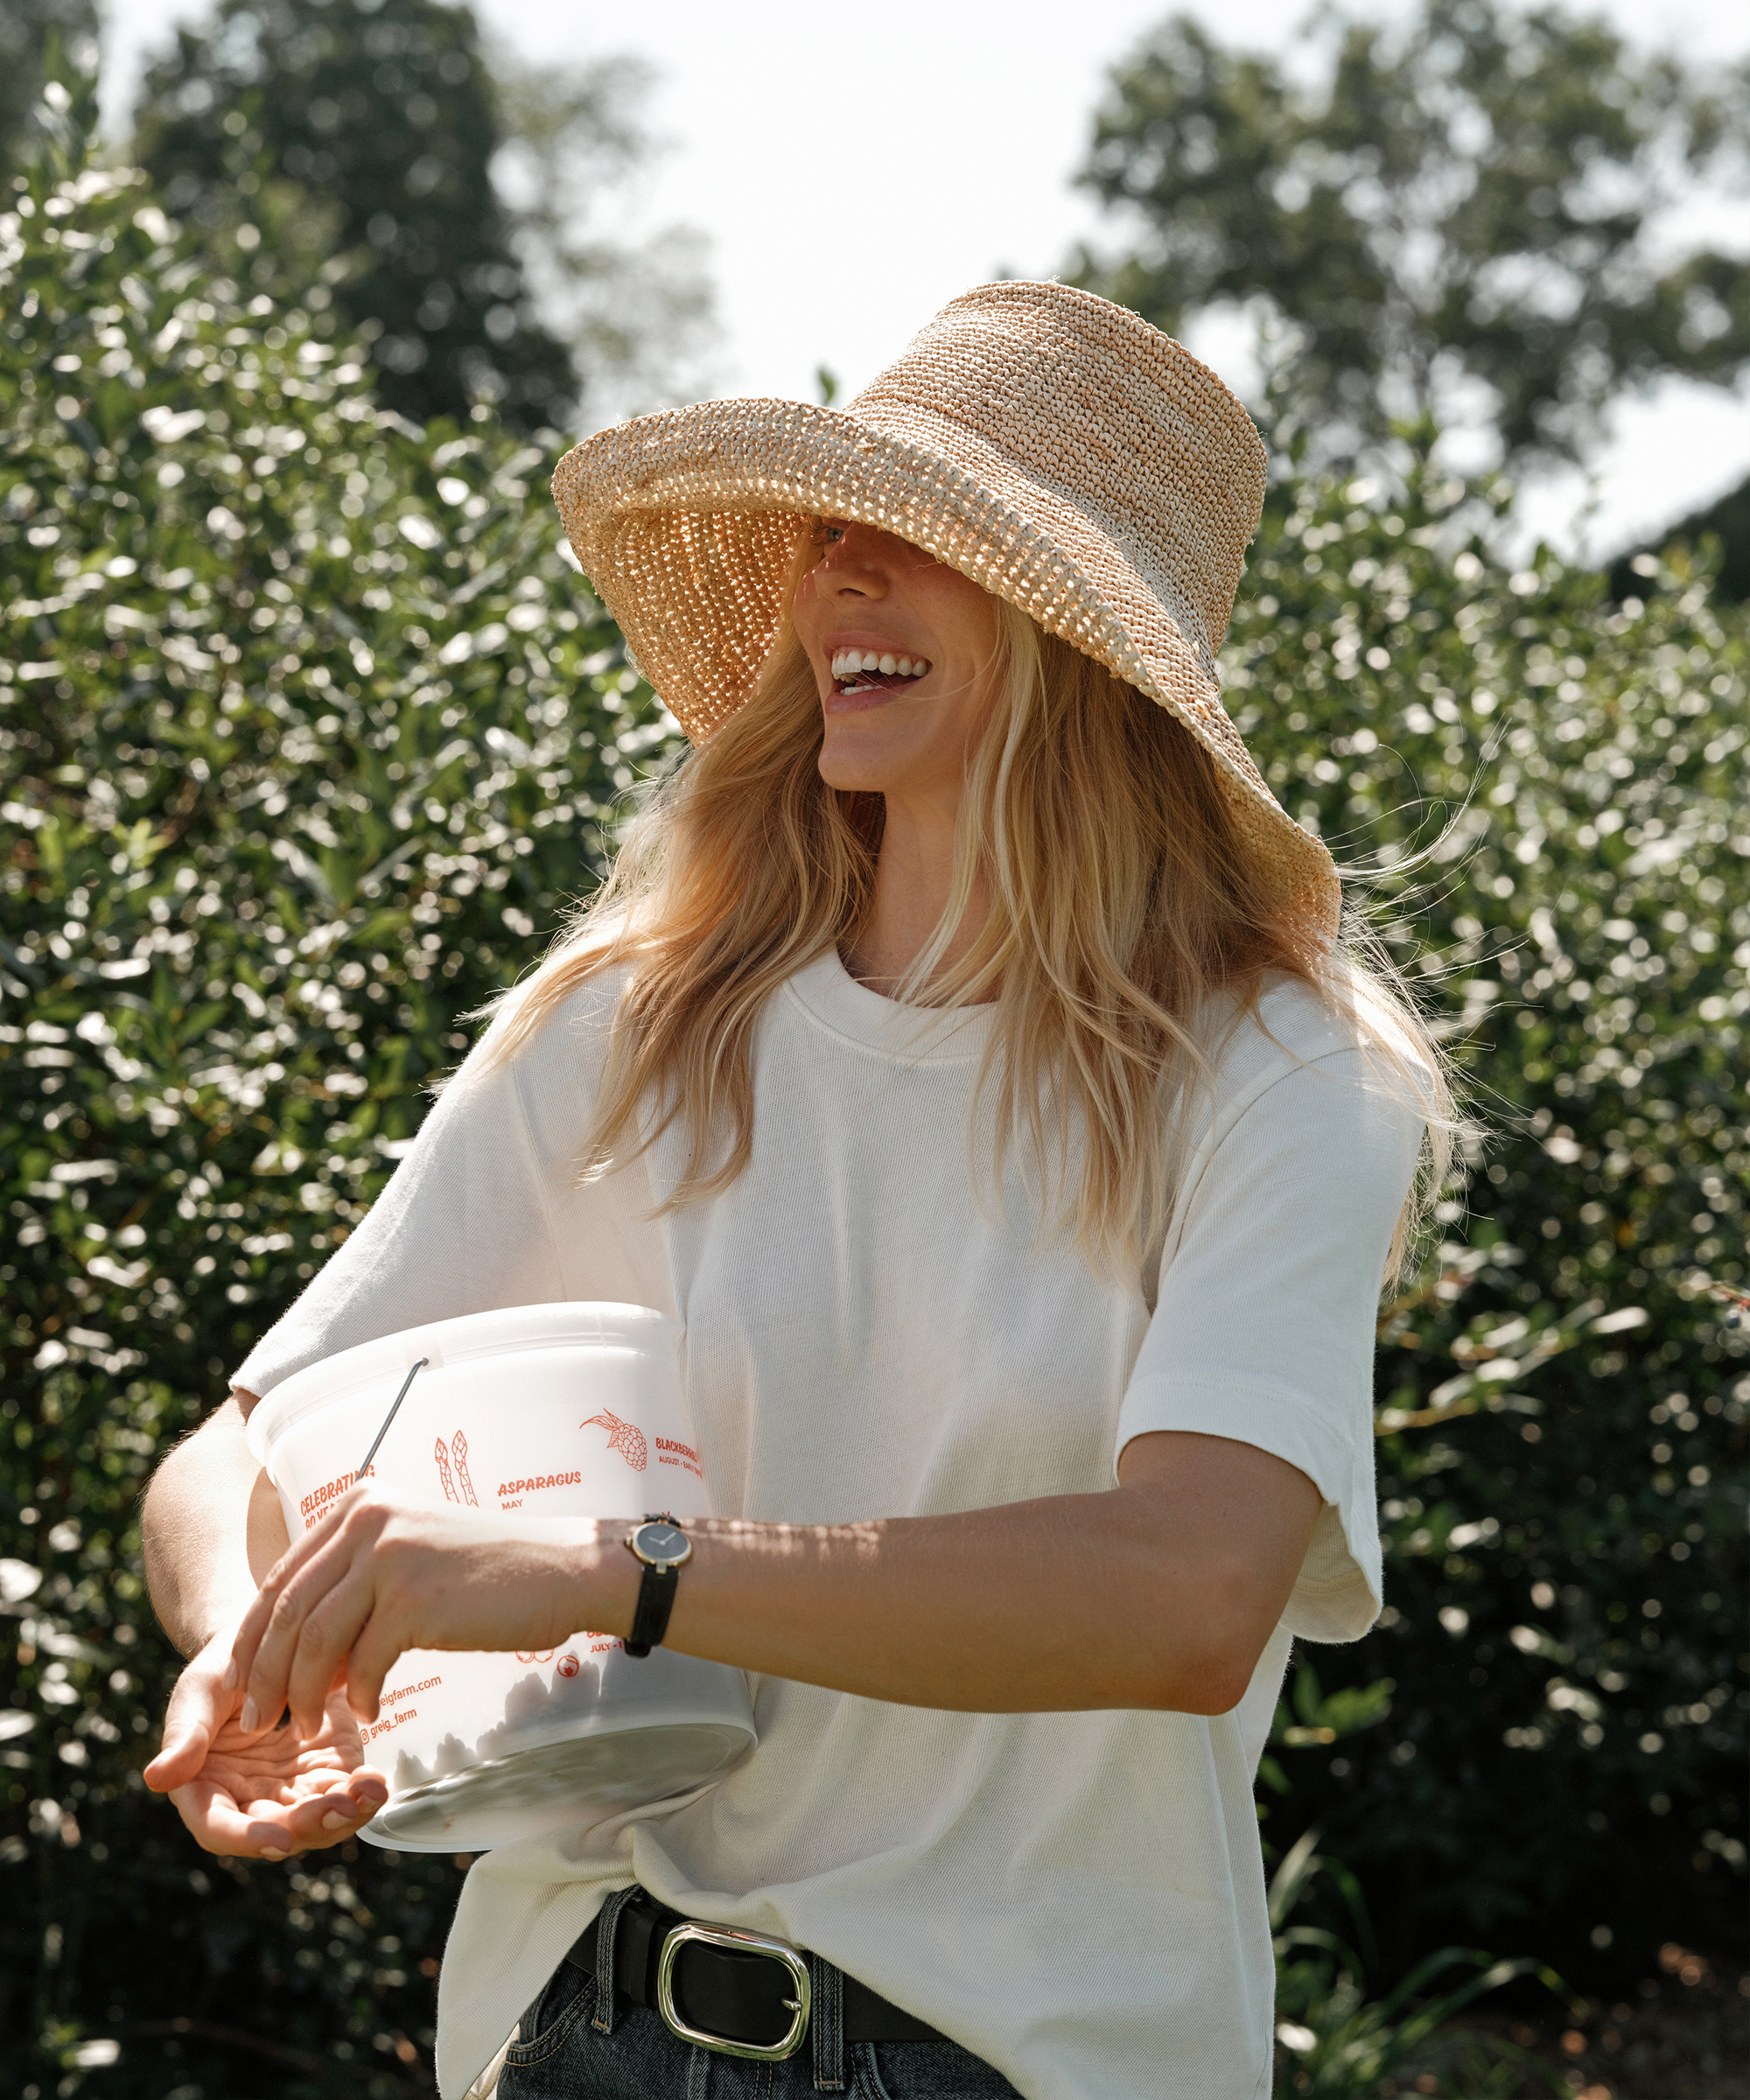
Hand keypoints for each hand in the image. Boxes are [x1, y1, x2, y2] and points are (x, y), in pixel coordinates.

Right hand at [145, 1620, 389, 1857]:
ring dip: (345, 1813)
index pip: (220, 1829)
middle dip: (311, 1824)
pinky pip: (343, 1792)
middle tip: (342, 1806)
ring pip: (317, 1820)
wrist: (265, 1646)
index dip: (248, 1837)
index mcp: (206, 1790)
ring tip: (370, 1792)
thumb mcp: (197, 1694)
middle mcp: (249, 1802)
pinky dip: (360, 1793)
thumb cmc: (219, 1673)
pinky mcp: (325, 1770)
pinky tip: (376, 1781)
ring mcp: (290, 1790)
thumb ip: (185, 1735)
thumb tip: (158, 1778)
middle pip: (278, 1831)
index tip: (280, 1838)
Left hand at [223, 1490, 619, 1745]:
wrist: (561, 1569)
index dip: (252, 1636)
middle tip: (256, 1720)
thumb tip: (298, 1652)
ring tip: (305, 1729)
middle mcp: (367, 1520)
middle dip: (263, 1674)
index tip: (241, 1681)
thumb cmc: (488, 1571)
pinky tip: (369, 1713)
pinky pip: (363, 1662)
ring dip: (302, 1695)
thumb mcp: (409, 1556)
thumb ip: (353, 1586)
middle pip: (285, 1610)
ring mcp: (390, 1555)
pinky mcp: (415, 1598)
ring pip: (313, 1640)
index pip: (281, 1577)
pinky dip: (359, 1696)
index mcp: (358, 1505)